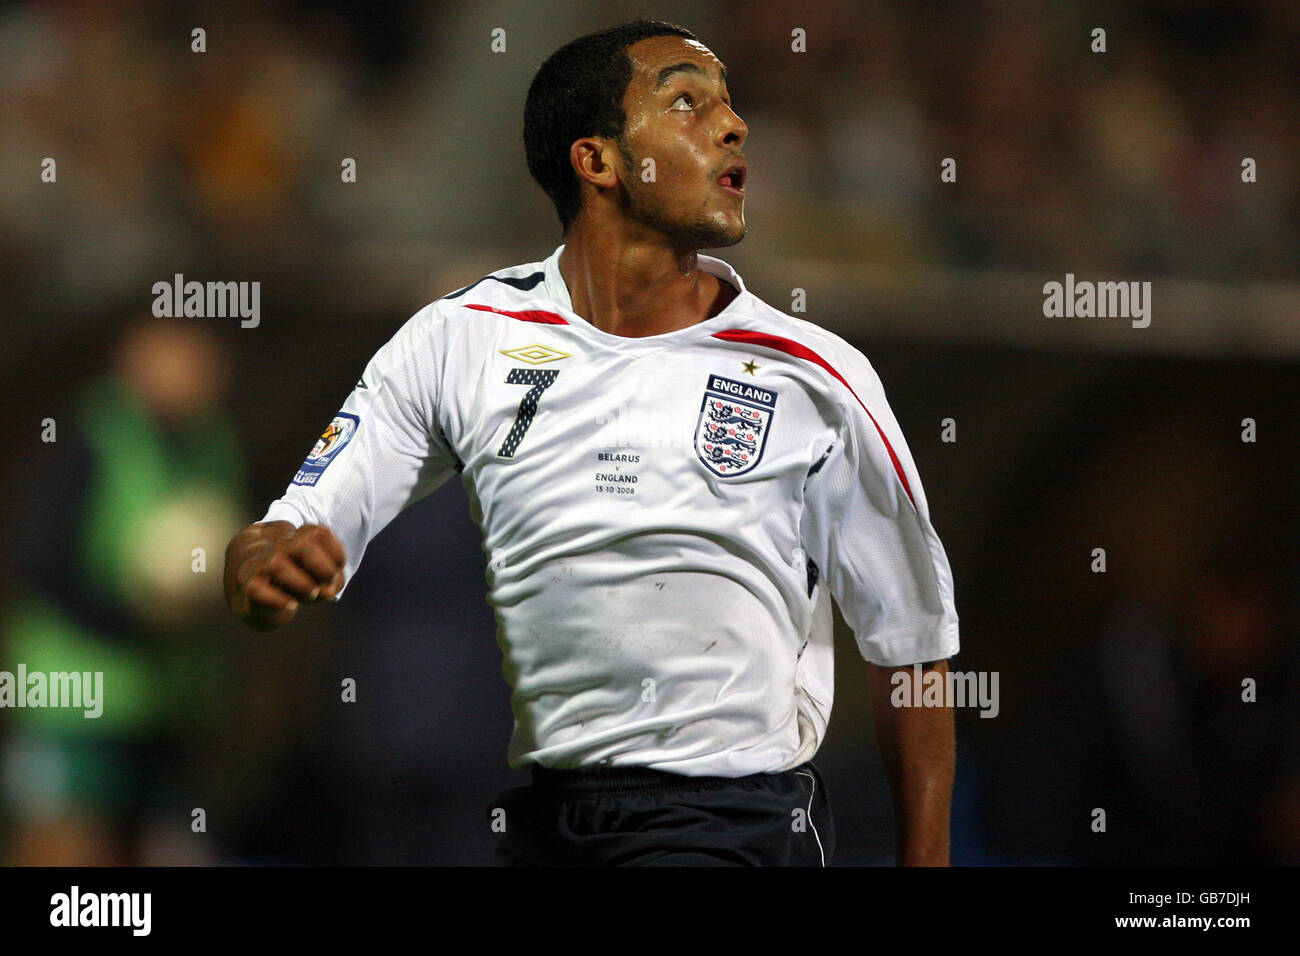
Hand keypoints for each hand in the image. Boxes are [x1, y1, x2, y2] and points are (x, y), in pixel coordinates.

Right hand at [225, 521, 345, 629]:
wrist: (247, 600)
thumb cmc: (286, 584)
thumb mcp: (312, 577)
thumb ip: (326, 580)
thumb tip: (328, 591)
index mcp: (288, 534)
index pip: (317, 533)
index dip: (335, 552)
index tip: (338, 569)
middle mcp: (270, 544)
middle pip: (302, 544)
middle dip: (322, 567)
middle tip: (327, 585)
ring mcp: (254, 564)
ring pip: (277, 564)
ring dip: (302, 584)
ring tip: (311, 595)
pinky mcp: (244, 587)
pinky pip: (256, 589)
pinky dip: (278, 600)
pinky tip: (291, 606)